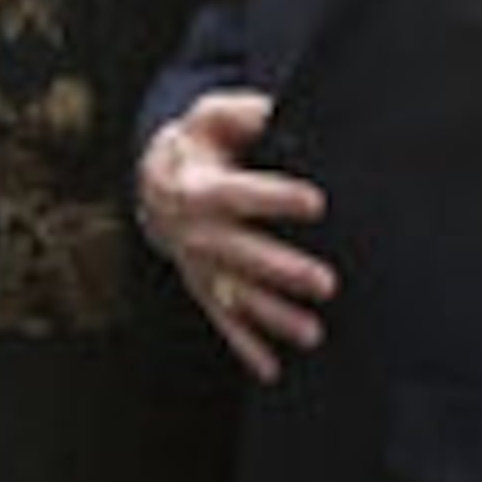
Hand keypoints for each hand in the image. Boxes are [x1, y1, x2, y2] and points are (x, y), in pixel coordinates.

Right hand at [135, 88, 329, 379]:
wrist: (157, 182)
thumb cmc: (200, 144)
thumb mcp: (211, 116)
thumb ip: (241, 112)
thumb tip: (274, 111)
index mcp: (199, 187)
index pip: (237, 194)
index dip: (275, 197)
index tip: (317, 202)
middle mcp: (196, 233)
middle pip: (239, 254)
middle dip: (281, 271)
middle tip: (325, 283)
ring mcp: (198, 266)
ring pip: (235, 295)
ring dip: (273, 317)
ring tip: (312, 333)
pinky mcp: (204, 288)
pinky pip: (223, 322)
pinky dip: (246, 348)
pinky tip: (272, 370)